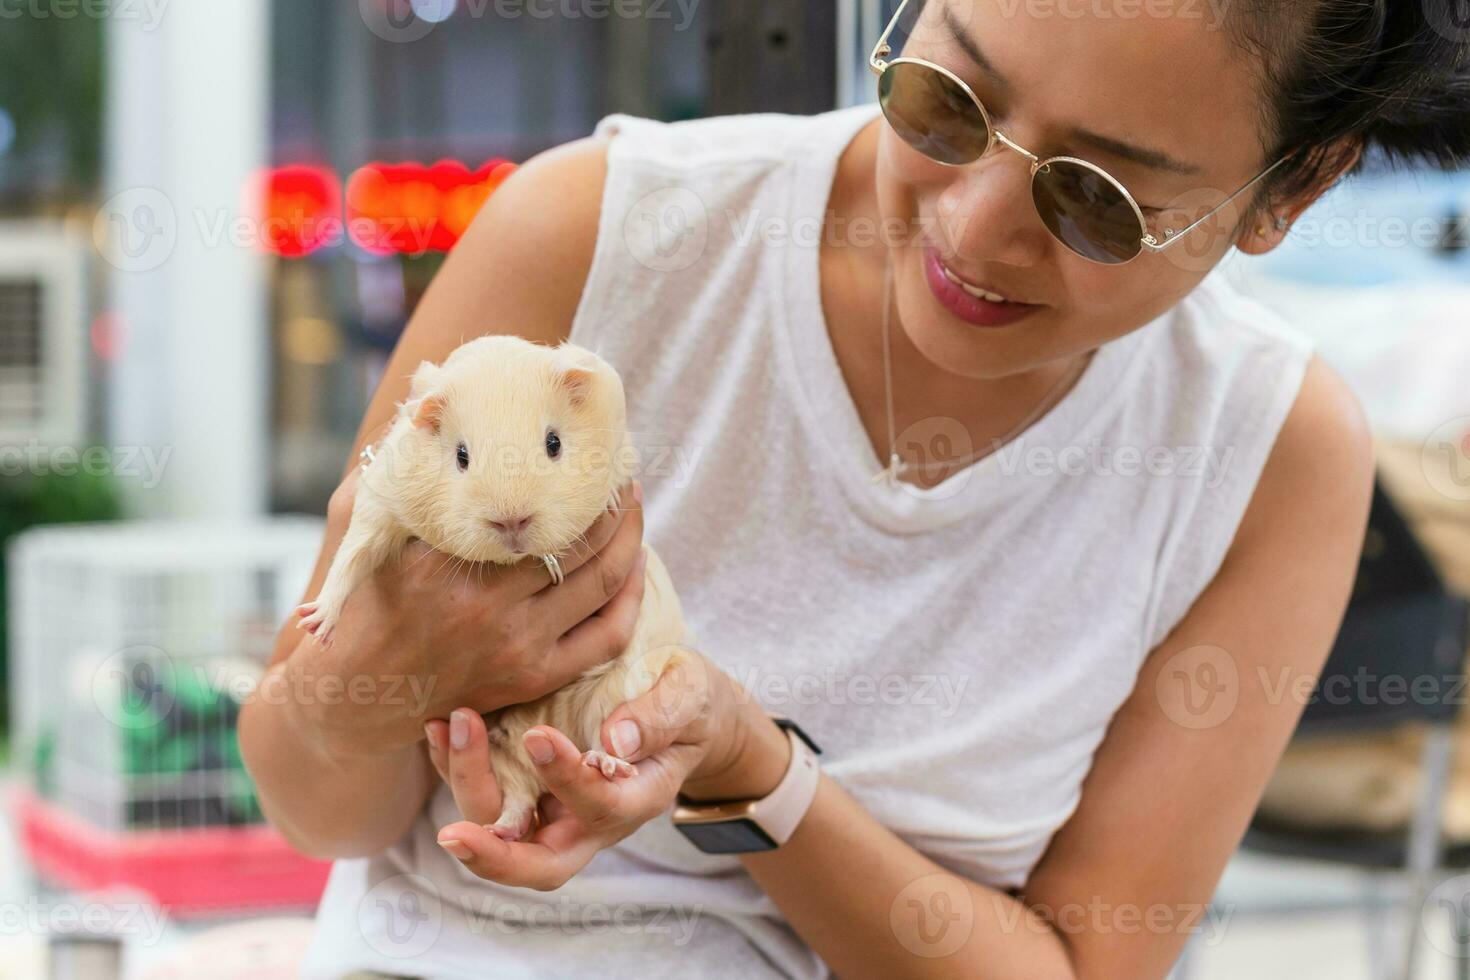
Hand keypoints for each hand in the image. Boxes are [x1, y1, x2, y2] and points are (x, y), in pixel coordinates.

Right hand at [272, 465, 647, 760]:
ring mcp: (516, 643)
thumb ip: (396, 472)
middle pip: (579, 539)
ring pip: (603, 582)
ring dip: (629, 540)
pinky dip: (632, 597)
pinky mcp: (534, 677)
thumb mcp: (369, 532)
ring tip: (632, 510)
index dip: (567, 475)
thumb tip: (423, 396)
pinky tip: (637, 566)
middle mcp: (487, 602)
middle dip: (611, 503)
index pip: (529, 504)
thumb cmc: (370, 606)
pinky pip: (607, 636)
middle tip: (621, 476)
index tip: (585, 451)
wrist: (363, 696)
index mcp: (445, 558)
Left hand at [423, 651, 790, 889]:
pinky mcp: (528, 789)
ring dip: (466, 789)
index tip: (537, 736)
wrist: (680, 713)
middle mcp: (589, 821)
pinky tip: (438, 727)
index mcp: (637, 799)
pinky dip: (454, 768)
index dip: (567, 780)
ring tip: (447, 728)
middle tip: (454, 835)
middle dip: (494, 856)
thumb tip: (615, 741)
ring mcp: (555, 811)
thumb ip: (660, 716)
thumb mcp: (690, 696)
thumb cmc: (688, 703)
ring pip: (501, 831)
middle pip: (539, 864)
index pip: (600, 807)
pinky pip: (485, 796)